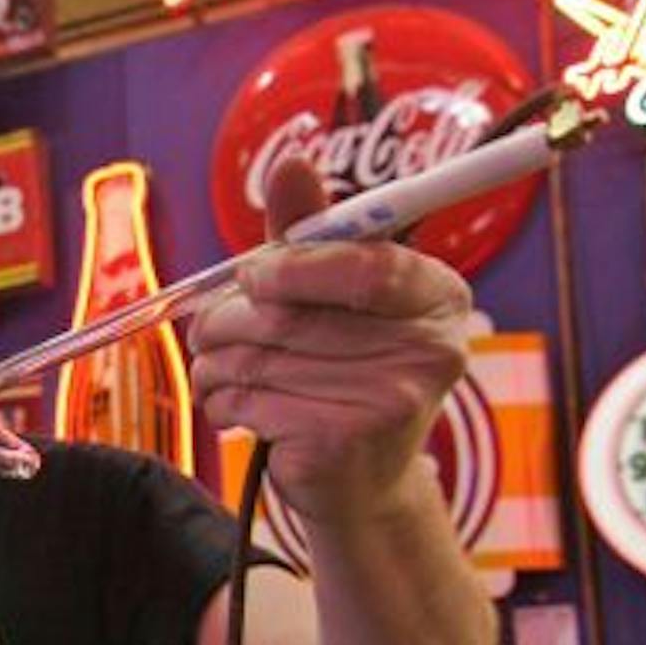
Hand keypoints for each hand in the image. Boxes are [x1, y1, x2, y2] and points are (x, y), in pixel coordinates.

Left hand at [188, 156, 471, 525]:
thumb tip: (292, 163)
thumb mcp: (338, 297)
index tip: (252, 275)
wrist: (361, 481)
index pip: (364, 266)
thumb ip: (312, 235)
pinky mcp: (342, 443)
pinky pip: (252, 400)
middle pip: (292, 315)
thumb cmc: (346, 373)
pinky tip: (229, 404)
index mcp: (439, 296)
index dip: (293, 266)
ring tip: (214, 367)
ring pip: (260, 358)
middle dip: (228, 318)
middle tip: (206, 328)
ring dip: (215, 361)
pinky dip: (222, 400)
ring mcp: (389, 402)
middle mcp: (427, 350)